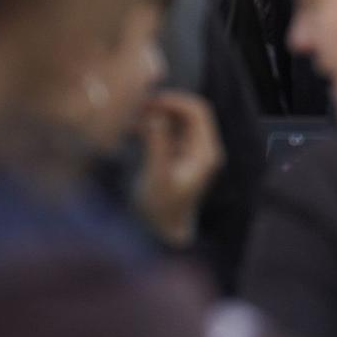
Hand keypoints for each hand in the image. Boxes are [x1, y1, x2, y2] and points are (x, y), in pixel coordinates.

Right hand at [134, 90, 223, 247]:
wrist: (161, 235)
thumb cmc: (160, 210)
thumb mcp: (157, 176)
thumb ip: (157, 144)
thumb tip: (154, 116)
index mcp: (205, 151)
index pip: (198, 111)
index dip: (175, 101)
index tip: (150, 101)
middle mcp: (203, 149)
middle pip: (188, 113)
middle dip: (164, 106)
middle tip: (137, 107)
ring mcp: (191, 152)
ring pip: (177, 120)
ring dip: (156, 115)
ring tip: (130, 117)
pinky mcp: (178, 157)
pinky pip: (169, 132)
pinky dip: (153, 127)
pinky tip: (132, 130)